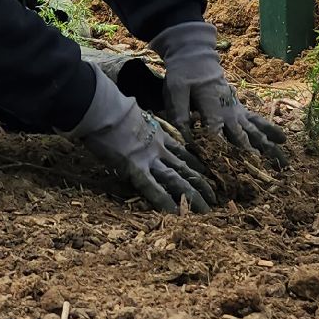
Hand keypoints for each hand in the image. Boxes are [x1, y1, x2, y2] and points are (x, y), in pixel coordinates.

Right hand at [64, 66, 215, 212]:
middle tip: (215, 197)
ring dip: (192, 196)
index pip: (180, 151)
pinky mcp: (135, 168)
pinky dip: (165, 202)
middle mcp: (157, 147)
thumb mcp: (131, 110)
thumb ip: (136, 118)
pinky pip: (153, 188)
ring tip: (207, 210)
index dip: (194, 163)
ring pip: (176, 180)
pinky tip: (176, 213)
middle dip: (200, 183)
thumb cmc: (109, 105)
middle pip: (184, 167)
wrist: (103, 107)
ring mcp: (148, 158)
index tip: (206, 172)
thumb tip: (132, 116)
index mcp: (156, 132)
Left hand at [149, 21, 289, 165]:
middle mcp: (229, 110)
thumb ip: (179, 112)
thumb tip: (185, 136)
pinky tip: (283, 139)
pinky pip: (257, 120)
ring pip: (254, 130)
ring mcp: (237, 109)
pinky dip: (269, 129)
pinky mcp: (240, 108)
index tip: (227, 166)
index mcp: (212, 105)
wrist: (195, 56)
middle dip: (251, 156)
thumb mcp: (175, 90)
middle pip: (242, 136)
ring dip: (268, 146)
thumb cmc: (183, 74)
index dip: (219, 148)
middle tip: (263, 172)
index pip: (216, 131)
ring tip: (284, 161)